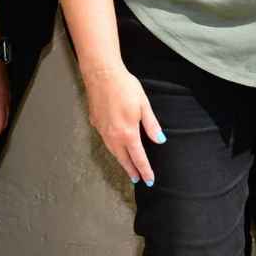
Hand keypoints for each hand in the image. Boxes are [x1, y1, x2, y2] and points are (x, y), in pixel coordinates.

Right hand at [83, 62, 163, 185]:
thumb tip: (160, 140)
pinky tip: (115, 147)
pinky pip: (105, 140)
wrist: (101, 74)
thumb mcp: (143, 105)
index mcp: (127, 133)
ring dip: (121, 161)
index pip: (138, 158)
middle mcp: (113, 136)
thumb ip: (151, 125)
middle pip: (123, 159)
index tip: (149, 180)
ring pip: (112, 151)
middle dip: (131, 170)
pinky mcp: (95, 123)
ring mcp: (102, 130)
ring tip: (127, 167)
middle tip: (137, 180)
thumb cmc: (125, 87)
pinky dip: (112, 148)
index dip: (144, 170)